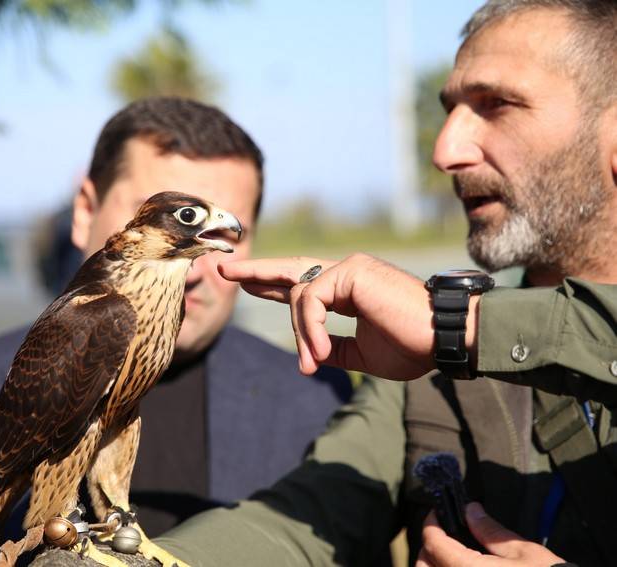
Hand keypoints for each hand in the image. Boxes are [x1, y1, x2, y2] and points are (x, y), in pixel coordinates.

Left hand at [219, 254, 474, 378]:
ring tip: (311, 363)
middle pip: (290, 270)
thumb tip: (309, 353)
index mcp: (348, 289)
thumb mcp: (361, 354)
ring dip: (300, 335)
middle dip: (256, 272)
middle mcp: (346, 273)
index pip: (302, 284)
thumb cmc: (412, 346)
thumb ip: (332, 348)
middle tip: (224, 268)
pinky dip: (309, 328)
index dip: (272, 286)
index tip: (246, 285)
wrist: (444, 338)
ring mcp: (348, 268)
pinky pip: (310, 301)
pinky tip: (318, 351)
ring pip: (300, 297)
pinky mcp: (351, 271)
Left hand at [417, 502, 564, 566]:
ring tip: (450, 554)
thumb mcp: (522, 551)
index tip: (437, 514)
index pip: (433, 543)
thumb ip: (490, 530)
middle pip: (423, 566)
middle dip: (427, 548)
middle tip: (443, 535)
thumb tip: (471, 510)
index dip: (431, 523)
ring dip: (433, 565)